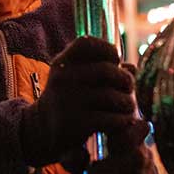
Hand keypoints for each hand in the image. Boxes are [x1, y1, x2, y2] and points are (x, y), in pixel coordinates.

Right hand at [20, 36, 135, 165]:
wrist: (42, 130)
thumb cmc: (67, 99)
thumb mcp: (74, 78)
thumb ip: (101, 69)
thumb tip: (132, 68)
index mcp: (62, 63)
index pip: (86, 43)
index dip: (107, 49)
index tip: (115, 61)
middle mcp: (62, 78)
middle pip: (107, 70)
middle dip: (125, 79)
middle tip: (129, 88)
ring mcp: (68, 101)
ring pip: (112, 96)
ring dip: (127, 102)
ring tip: (128, 106)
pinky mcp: (76, 124)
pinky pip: (111, 118)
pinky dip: (122, 120)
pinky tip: (122, 121)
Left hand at [87, 119, 157, 173]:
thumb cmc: (96, 156)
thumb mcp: (86, 148)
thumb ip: (76, 152)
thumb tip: (80, 157)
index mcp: (131, 137)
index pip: (139, 129)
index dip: (126, 137)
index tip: (106, 142)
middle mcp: (144, 155)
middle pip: (138, 158)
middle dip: (112, 167)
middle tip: (90, 172)